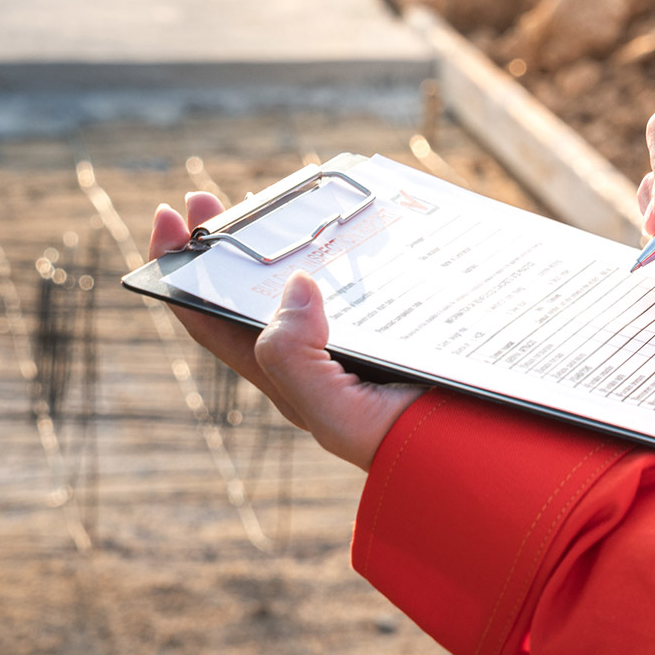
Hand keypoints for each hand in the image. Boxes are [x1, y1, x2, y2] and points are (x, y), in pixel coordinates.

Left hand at [150, 193, 425, 469]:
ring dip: (282, 240)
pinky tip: (354, 222)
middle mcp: (315, 355)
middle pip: (249, 294)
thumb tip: (293, 285)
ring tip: (276, 201)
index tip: (170, 218)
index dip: (180, 273)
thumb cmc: (408, 447)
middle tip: (208, 199)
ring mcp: (357, 336)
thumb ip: (295, 361)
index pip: (211, 321)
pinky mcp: (399, 322)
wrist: (485, 455)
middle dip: (223, 245)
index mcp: (289, 376)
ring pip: (304, 280)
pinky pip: (361, 279)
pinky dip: (348, 247)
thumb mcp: (336, 417)